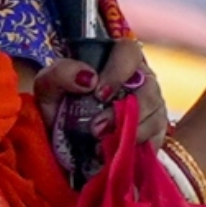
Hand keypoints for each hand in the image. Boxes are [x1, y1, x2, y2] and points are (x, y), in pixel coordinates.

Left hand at [33, 44, 167, 146]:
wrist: (61, 138)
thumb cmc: (59, 104)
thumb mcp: (48, 86)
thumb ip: (61, 73)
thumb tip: (89, 78)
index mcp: (116, 60)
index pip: (128, 52)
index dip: (119, 71)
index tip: (98, 94)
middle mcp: (139, 80)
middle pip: (149, 87)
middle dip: (124, 111)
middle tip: (96, 128)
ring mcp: (150, 106)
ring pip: (156, 115)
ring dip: (131, 132)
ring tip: (102, 146)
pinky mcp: (154, 133)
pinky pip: (157, 140)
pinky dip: (138, 148)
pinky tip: (118, 154)